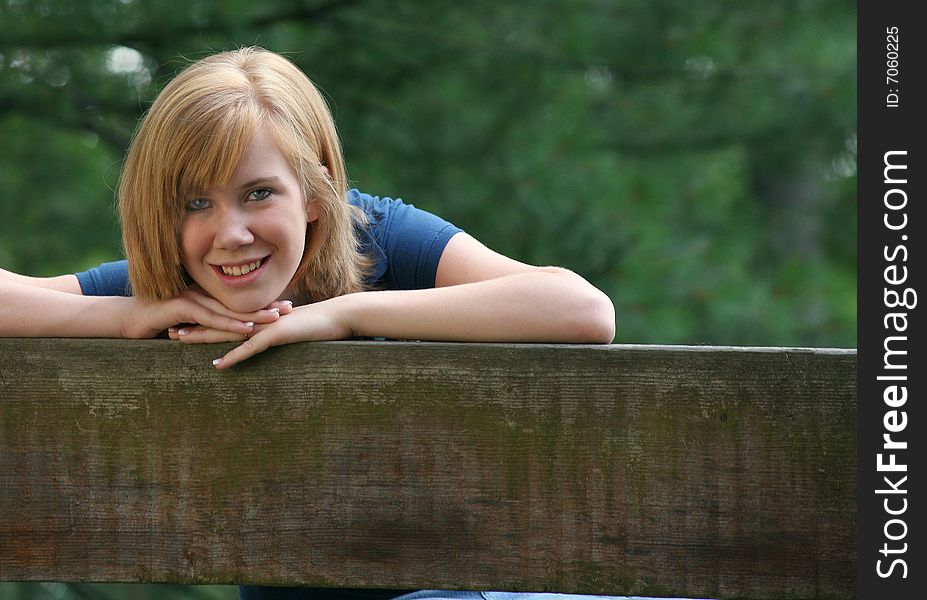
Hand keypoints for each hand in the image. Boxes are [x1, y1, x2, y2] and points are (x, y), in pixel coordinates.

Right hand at [120, 287, 291, 338]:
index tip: (284, 306)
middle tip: (291, 308)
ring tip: (276, 319)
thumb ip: (203, 326)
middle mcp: (201, 295)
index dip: (260, 304)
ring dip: (253, 315)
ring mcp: (192, 300)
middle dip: (265, 305)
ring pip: (229, 310)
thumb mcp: (185, 325)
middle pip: (239, 303)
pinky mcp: (181, 308)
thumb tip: (220, 337)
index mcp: (205, 297)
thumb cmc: (154, 323)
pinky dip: (229, 325)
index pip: (238, 302)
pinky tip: (246, 330)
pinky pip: (211, 319)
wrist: (124, 320)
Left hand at [171, 296, 353, 368]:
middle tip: (168, 330)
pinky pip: (250, 348)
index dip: (204, 321)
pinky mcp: (276, 336)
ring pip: (227, 332)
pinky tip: (218, 366)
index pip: (225, 318)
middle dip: (193, 326)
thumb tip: (266, 336)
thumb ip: (275, 330)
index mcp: (258, 318)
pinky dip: (233, 357)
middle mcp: (256, 319)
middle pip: (218, 323)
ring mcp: (264, 327)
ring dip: (203, 337)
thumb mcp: (291, 327)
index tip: (183, 322)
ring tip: (180, 340)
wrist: (337, 317)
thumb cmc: (318, 323)